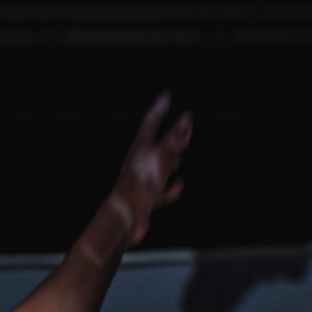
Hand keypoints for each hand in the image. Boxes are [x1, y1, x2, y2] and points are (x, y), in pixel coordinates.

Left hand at [111, 92, 191, 243]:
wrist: (125, 216)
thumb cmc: (140, 184)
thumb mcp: (161, 157)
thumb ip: (174, 139)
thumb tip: (186, 118)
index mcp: (140, 147)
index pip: (151, 121)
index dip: (160, 107)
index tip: (167, 95)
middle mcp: (139, 162)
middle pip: (155, 143)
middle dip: (168, 135)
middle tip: (179, 126)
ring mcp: (141, 180)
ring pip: (158, 167)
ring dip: (169, 161)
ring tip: (180, 158)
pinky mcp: (144, 198)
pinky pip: (160, 190)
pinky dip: (169, 188)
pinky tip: (178, 186)